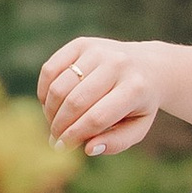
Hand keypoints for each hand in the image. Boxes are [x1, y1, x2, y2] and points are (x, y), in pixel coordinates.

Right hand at [39, 36, 164, 155]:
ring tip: (53, 122)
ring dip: (50, 110)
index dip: (74, 136)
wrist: (147, 65)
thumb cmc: (139, 104)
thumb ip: (117, 142)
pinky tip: (49, 104)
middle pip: (75, 102)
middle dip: (59, 126)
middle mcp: (116, 65)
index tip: (62, 148)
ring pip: (59, 87)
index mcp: (135, 89)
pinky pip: (50, 69)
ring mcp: (97, 51)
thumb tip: (88, 149)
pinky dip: (44, 90)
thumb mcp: (138, 127)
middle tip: (55, 139)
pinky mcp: (81, 43)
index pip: (96, 118)